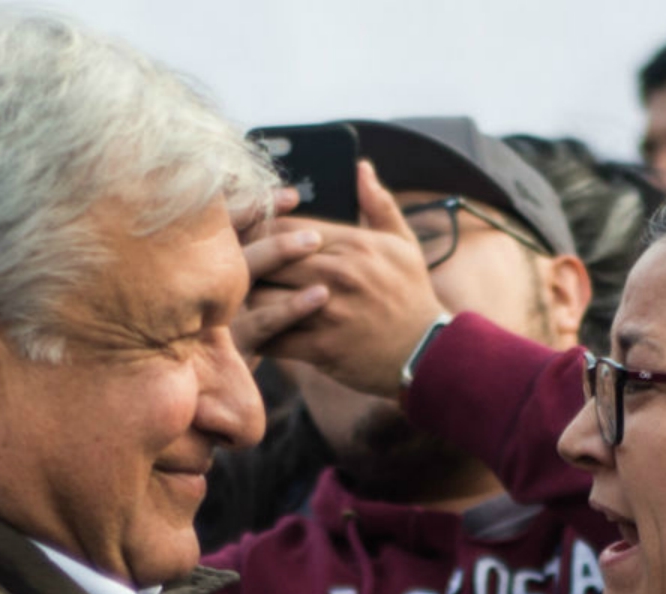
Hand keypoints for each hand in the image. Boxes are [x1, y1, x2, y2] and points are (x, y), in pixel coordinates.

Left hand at [246, 161, 445, 396]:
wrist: (428, 353)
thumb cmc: (412, 296)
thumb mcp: (402, 244)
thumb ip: (377, 204)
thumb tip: (360, 168)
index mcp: (352, 243)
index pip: (286, 226)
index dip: (262, 231)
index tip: (254, 240)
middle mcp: (337, 273)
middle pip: (269, 259)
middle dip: (251, 265)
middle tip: (237, 271)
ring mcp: (328, 311)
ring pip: (265, 298)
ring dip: (251, 301)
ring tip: (243, 302)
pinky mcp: (322, 348)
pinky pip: (274, 338)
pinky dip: (260, 337)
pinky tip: (256, 334)